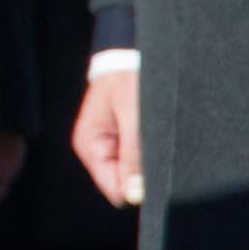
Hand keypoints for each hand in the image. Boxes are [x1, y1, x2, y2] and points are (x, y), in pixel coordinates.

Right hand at [72, 69, 143, 208]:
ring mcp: (109, 147)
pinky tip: (155, 136)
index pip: (115, 191)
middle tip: (158, 150)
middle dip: (143, 176)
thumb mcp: (133, 116)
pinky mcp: (121, 141)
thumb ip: (133, 155)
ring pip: (134, 174)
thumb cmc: (129, 79)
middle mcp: (95, 151)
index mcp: (89, 146)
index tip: (157, 171)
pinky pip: (138, 161)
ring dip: (148, 163)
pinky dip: (150, 155)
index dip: (137, 188)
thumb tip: (134, 195)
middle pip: (124, 185)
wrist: (129, 55)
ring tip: (156, 137)